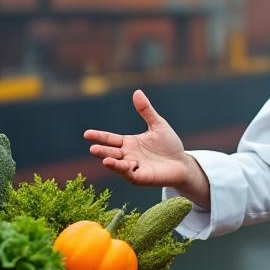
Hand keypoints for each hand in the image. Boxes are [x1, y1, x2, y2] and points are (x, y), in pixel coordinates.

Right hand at [83, 90, 207, 198]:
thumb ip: (146, 111)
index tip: (87, 134)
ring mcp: (133, 167)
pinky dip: (124, 170)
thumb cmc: (169, 145)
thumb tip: (137, 92)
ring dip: (111, 163)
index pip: (111, 139)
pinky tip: (120, 166)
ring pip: (119, 165)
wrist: (183, 163)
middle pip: (112, 152)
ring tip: (104, 159)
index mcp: (129, 143)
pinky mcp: (141, 177)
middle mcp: (128, 155)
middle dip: (102, 151)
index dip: (100, 136)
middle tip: (92, 148)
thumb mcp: (158, 125)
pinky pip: (130, 174)